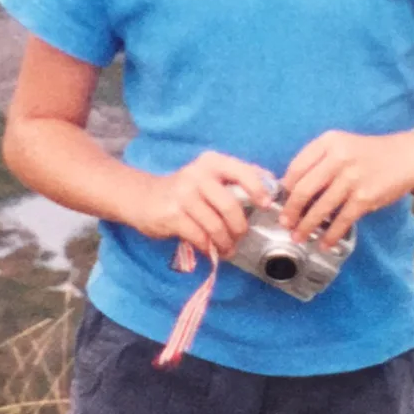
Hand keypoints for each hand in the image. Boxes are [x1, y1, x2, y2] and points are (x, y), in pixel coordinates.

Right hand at [130, 151, 272, 258]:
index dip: (259, 189)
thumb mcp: (208, 176)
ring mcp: (183, 195)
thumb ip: (236, 178)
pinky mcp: (172, 215)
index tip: (266, 206)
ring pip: (216, 226)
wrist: (142, 197)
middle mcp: (197, 175)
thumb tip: (271, 186)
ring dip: (225, 243)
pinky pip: (200, 237)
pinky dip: (209, 248)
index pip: (242, 172)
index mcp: (212, 162)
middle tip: (239, 238)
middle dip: (239, 228)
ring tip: (227, 249)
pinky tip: (210, 250)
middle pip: (230, 206)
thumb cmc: (184, 190)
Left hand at [280, 129, 413, 248]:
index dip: (284, 189)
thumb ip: (319, 162)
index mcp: (328, 142)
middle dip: (290, 211)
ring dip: (306, 226)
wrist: (406, 157)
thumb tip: (291, 189)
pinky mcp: (364, 198)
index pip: (296, 168)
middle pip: (303, 189)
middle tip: (285, 224)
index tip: (278, 202)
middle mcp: (338, 158)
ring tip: (299, 237)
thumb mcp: (342, 146)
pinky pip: (341, 220)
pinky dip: (330, 235)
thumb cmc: (369, 154)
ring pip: (320, 208)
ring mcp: (351, 178)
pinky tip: (324, 243)